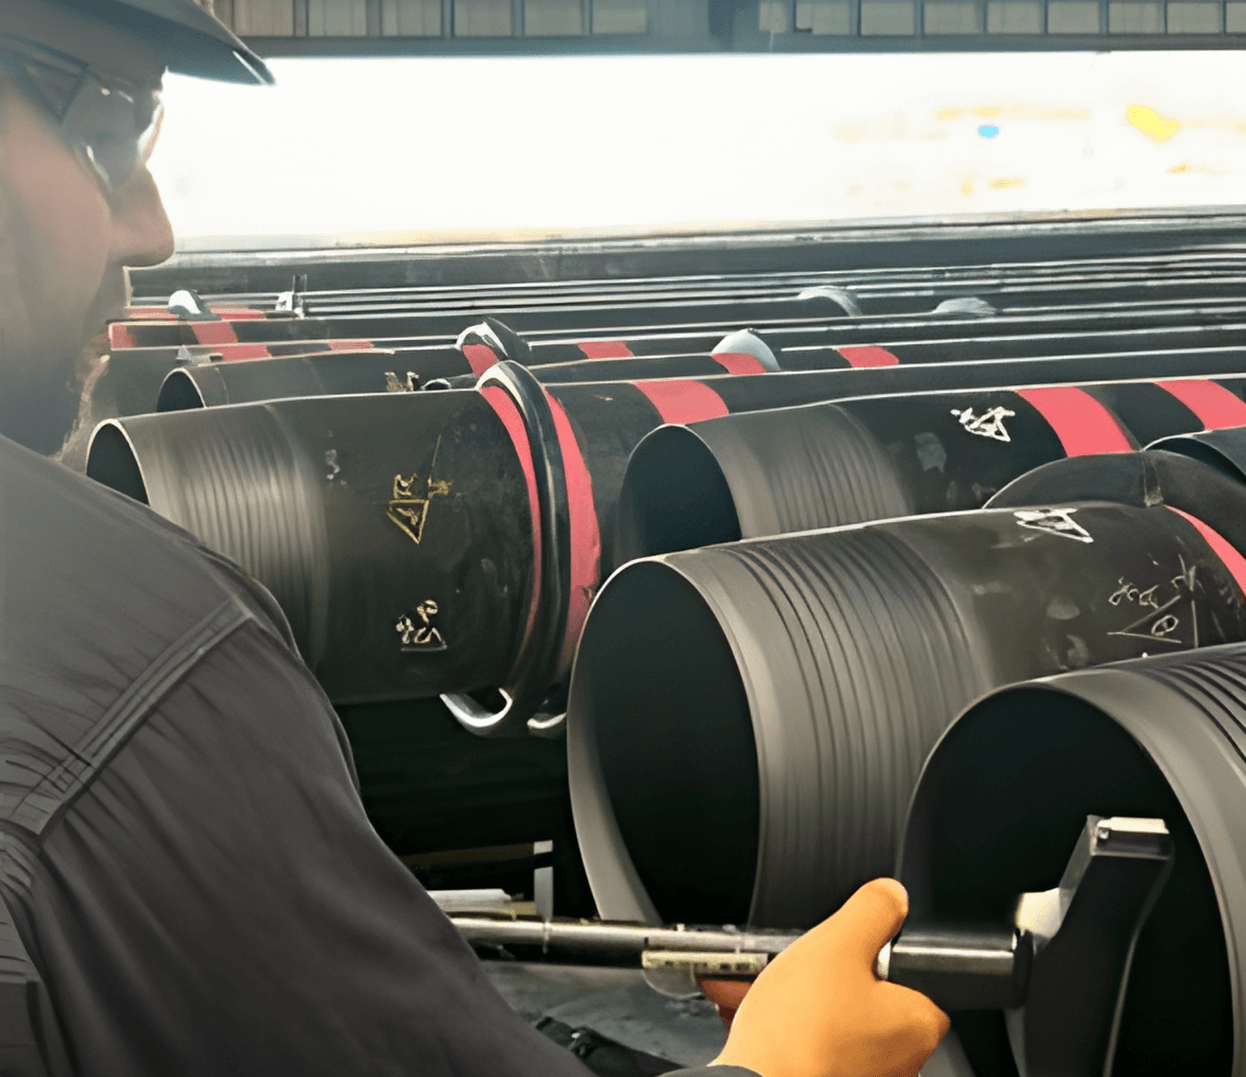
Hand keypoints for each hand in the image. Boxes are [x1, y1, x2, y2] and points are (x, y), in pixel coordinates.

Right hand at [709, 878, 948, 1076]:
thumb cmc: (802, 1031)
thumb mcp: (838, 945)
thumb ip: (872, 912)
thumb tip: (892, 896)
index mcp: (915, 1026)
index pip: (912, 981)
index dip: (875, 958)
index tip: (844, 951)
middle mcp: (897, 1064)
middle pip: (864, 1002)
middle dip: (822, 981)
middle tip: (794, 968)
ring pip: (828, 1027)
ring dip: (795, 1006)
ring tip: (760, 988)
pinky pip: (805, 1052)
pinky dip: (783, 1035)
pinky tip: (751, 1015)